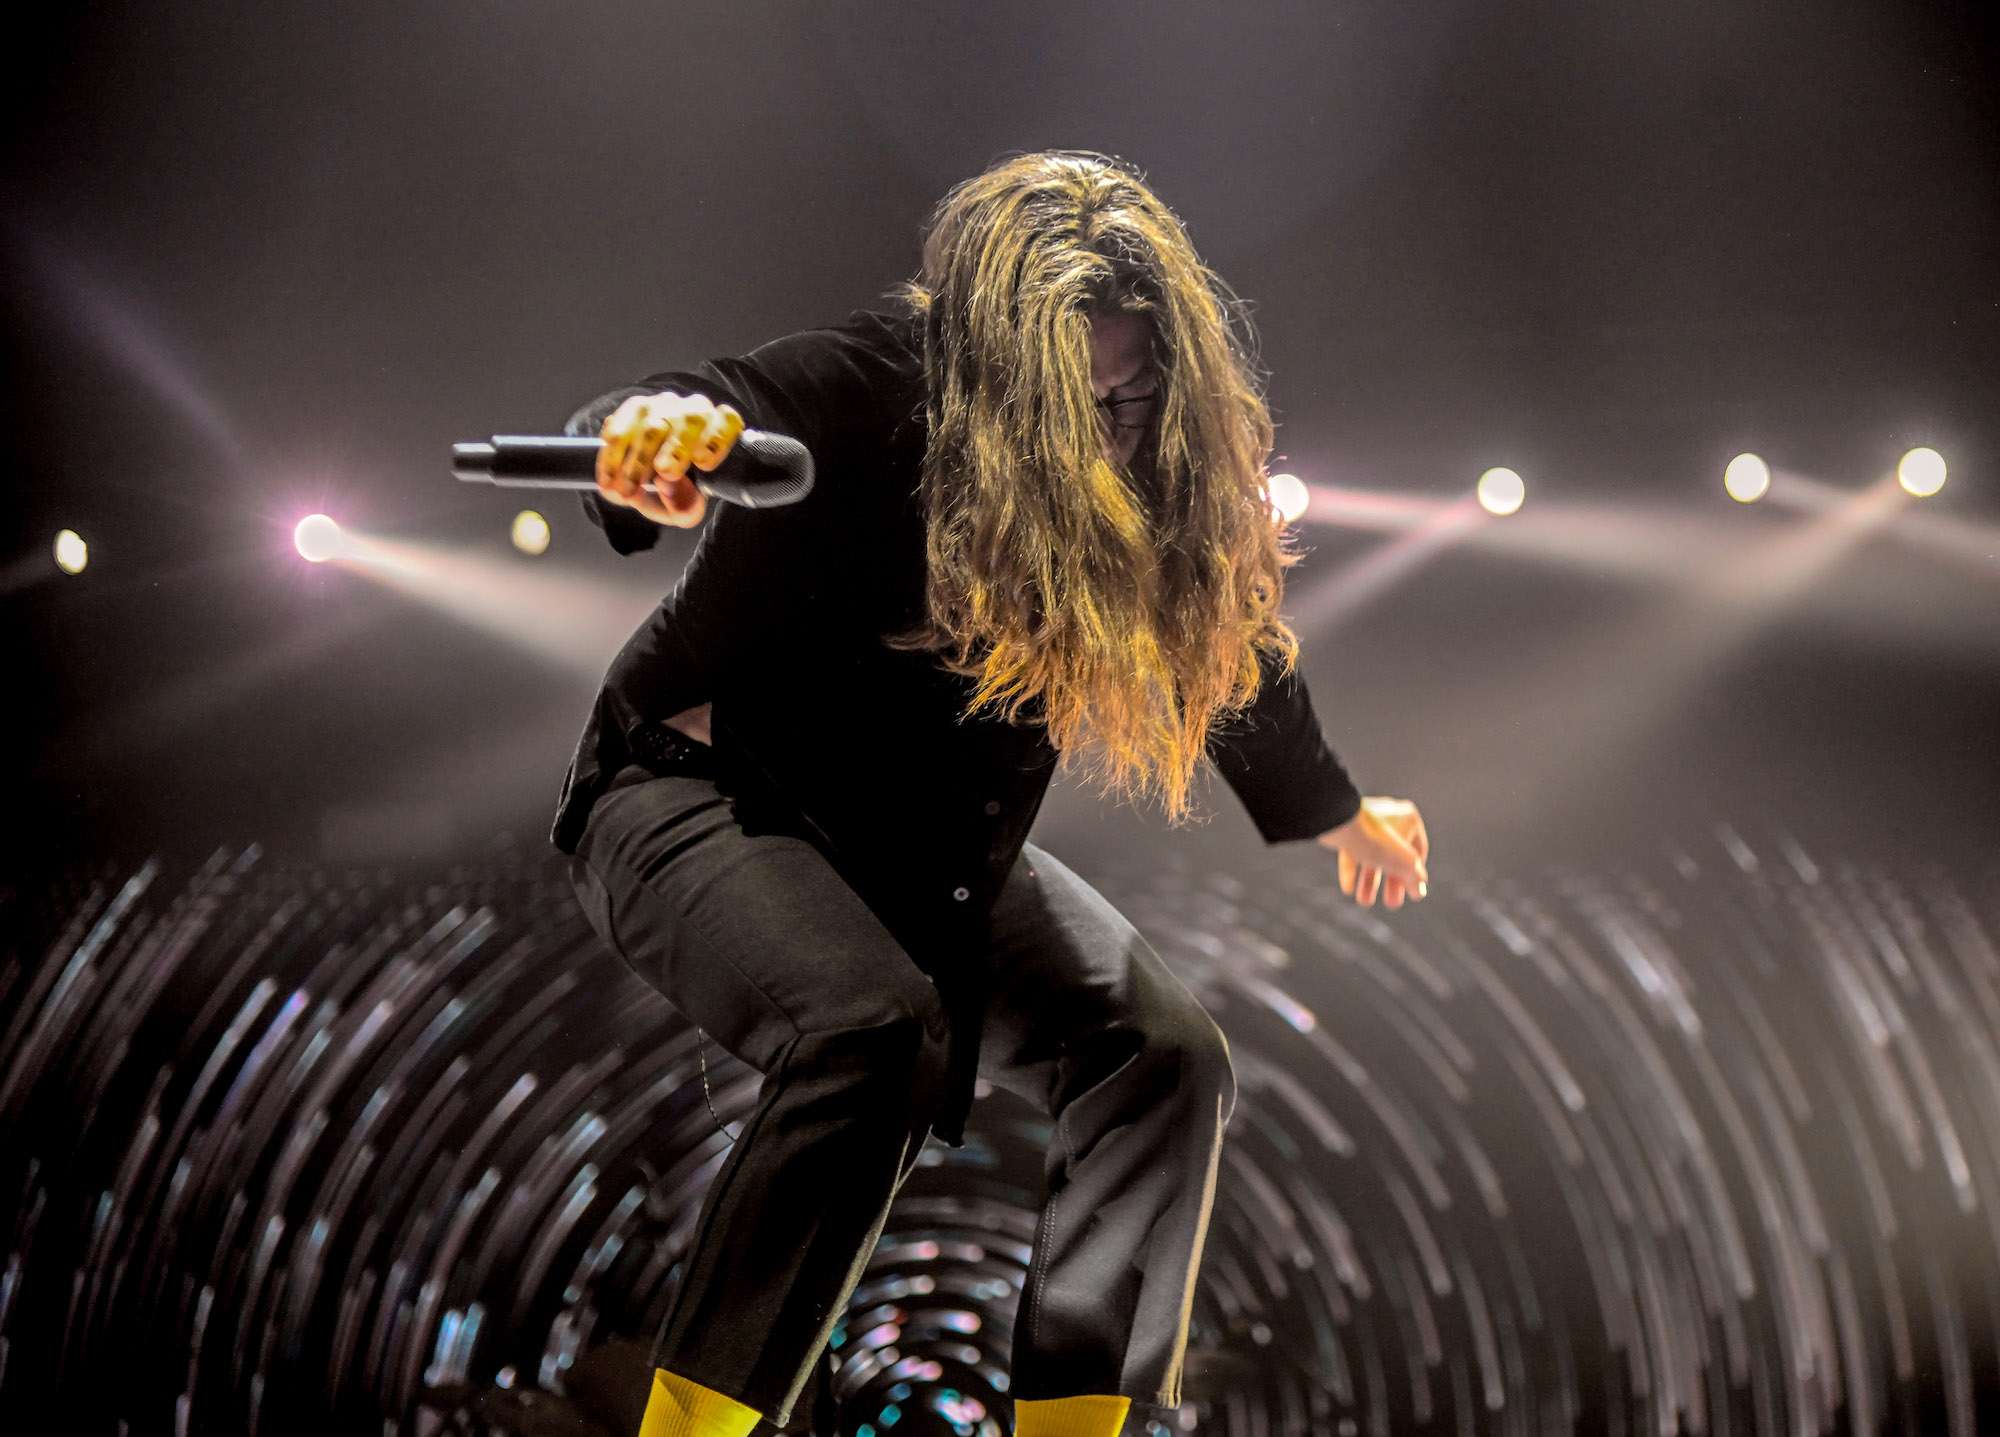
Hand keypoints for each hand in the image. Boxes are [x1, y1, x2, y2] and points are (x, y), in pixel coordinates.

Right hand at [596, 391, 744, 528]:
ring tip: (626, 490)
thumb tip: (667, 484)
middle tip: (663, 473)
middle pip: (689, 422)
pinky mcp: (634, 407)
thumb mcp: (684, 508)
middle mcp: (693, 412)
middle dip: (675, 449)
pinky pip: (622, 424)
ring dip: (638, 458)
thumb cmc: (675, 490)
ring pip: (653, 424)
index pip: (727, 422)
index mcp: (718, 432)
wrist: (644, 476)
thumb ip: (684, 506)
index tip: (703, 462)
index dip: (717, 438)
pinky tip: (608, 475)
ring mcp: (663, 405)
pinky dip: (613, 452)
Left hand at [1315, 796, 1429, 909]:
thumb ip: (1415, 879)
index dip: (1415, 875)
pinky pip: (1352, 851)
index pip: (1418, 851)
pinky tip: (1348, 889)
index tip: (1413, 892)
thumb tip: (1419, 891)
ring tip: (1364, 902)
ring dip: (1369, 881)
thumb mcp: (1404, 865)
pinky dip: (1351, 870)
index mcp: (1409, 819)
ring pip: (1371, 855)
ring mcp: (1366, 820)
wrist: (1339, 825)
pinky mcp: (1345, 827)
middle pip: (1394, 856)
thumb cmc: (1377, 841)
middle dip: (1391, 883)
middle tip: (1391, 904)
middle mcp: (1389, 816)